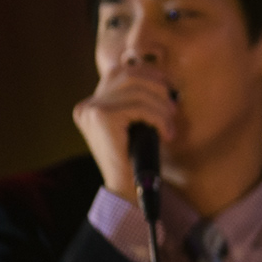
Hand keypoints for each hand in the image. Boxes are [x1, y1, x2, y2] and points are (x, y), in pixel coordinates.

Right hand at [73, 66, 175, 201]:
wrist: (126, 189)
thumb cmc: (136, 157)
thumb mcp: (136, 124)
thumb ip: (139, 101)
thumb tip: (164, 78)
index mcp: (92, 104)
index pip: (122, 72)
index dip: (150, 74)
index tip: (170, 88)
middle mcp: (87, 104)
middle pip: (130, 74)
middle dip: (158, 86)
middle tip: (174, 105)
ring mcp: (91, 109)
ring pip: (138, 91)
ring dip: (162, 106)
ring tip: (171, 122)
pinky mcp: (102, 117)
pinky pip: (140, 107)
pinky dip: (159, 117)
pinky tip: (167, 132)